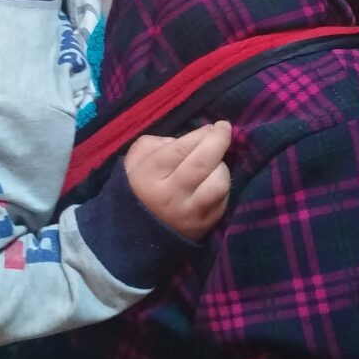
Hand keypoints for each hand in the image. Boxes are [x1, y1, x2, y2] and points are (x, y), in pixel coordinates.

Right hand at [124, 122, 231, 240]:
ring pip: (219, 183)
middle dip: (219, 140)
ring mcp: (189, 213)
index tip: (213, 125)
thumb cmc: (139, 188)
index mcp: (149, 176)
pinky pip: (223, 199)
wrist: (138, 233)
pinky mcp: (204, 225)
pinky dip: (221, 185)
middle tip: (224, 129)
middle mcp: (170, 195)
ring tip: (214, 162)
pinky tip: (213, 180)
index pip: (181, 149)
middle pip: (203, 163)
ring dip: (221, 167)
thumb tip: (184, 140)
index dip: (202, 134)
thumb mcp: (135, 160)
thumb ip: (154, 143)